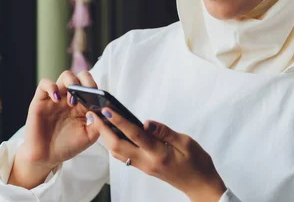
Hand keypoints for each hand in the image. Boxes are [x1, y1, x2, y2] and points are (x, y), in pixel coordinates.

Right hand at [8, 70, 100, 188]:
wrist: (47, 158)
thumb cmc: (68, 146)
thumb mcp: (89, 136)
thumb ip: (99, 123)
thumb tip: (107, 110)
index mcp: (82, 104)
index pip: (91, 86)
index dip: (96, 88)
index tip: (98, 98)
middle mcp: (69, 97)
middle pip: (80, 76)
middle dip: (86, 81)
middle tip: (86, 95)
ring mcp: (56, 98)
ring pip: (65, 76)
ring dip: (71, 83)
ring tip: (72, 102)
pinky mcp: (40, 101)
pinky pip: (44, 84)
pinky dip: (51, 87)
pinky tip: (56, 98)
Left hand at [86, 108, 226, 201]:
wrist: (200, 184)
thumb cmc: (197, 162)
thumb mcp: (186, 142)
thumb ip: (164, 132)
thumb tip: (146, 122)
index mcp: (158, 154)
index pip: (135, 135)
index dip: (119, 121)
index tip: (107, 110)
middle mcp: (147, 162)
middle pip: (118, 146)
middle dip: (104, 130)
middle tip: (94, 115)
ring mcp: (143, 166)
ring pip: (118, 152)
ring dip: (106, 137)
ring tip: (99, 121)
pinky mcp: (144, 167)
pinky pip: (124, 156)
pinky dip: (115, 144)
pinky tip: (113, 134)